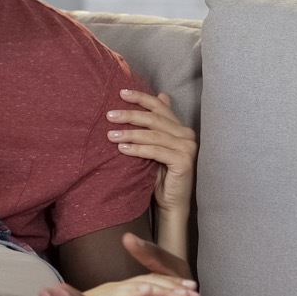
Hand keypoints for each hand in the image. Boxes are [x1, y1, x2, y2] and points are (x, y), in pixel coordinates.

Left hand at [107, 89, 196, 212]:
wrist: (171, 202)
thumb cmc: (160, 175)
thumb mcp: (154, 147)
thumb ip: (155, 126)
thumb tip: (160, 94)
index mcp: (180, 127)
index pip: (160, 106)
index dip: (141, 98)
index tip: (121, 93)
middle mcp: (186, 135)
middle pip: (154, 119)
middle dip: (130, 115)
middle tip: (109, 115)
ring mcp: (187, 148)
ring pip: (153, 135)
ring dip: (130, 133)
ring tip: (110, 134)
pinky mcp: (183, 162)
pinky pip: (156, 151)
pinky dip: (137, 149)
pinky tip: (122, 148)